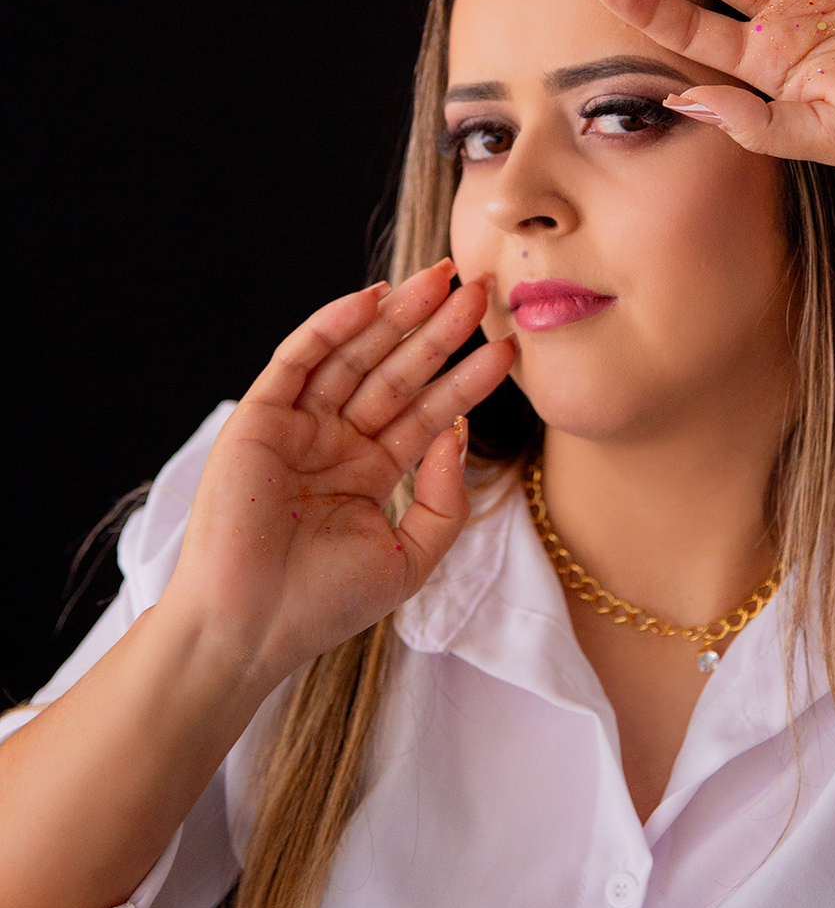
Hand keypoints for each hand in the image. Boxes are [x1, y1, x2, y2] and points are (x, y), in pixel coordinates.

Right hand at [161, 262, 514, 684]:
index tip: (509, 348)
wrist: (252, 628)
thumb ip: (443, 498)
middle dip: (438, 330)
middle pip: (396, 371)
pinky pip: (300, 358)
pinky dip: (333, 324)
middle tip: (480, 288)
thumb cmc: (325, 603)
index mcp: (370, 469)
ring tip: (441, 278)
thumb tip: (458, 433)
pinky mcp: (258, 416)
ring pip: (355, 355)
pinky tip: (373, 297)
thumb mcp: (409, 556)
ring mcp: (297, 425)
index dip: (467, 379)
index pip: (429, 412)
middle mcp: (335, 440)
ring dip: (396, 314)